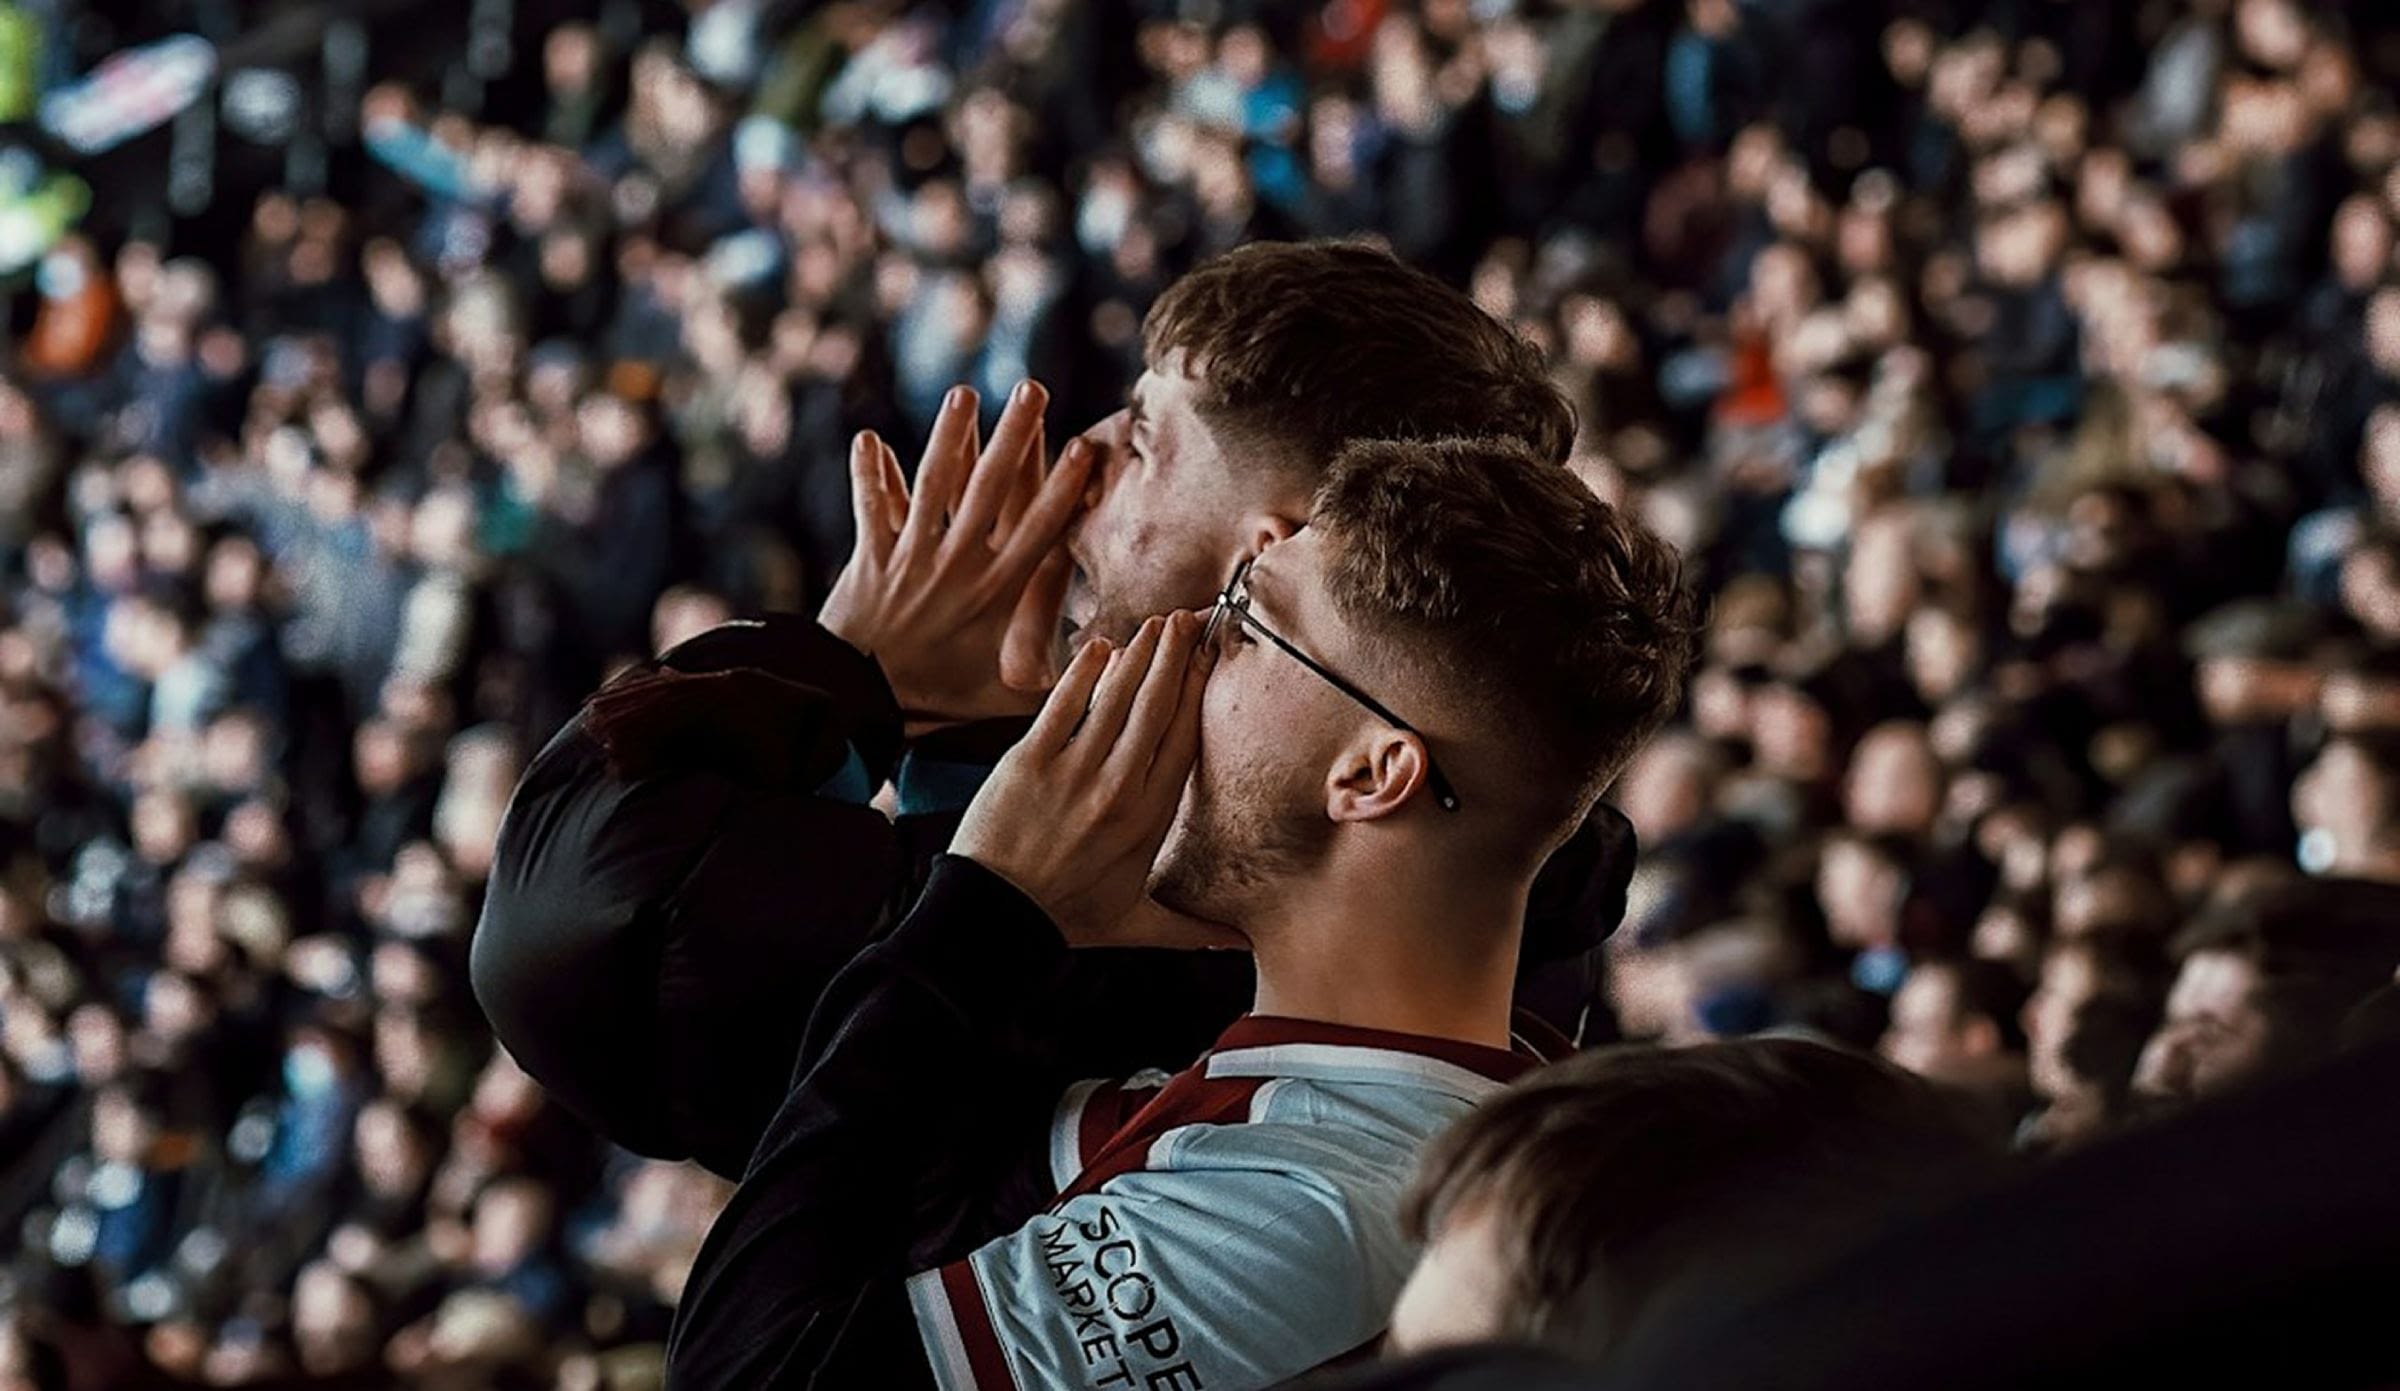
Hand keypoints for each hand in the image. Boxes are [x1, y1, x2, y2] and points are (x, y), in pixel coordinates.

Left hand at [820, 381, 1091, 727]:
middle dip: (1015, 435)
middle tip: (1033, 389)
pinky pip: (872, 508)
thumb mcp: (1008, 699)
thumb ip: (1058, 680)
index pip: (1038, 528)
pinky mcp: (871, 559)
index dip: (1062, 486)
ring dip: (950, 437)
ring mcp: (913, 557)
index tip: (1084, 446)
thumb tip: (1115, 671)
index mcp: (996, 593)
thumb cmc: (940, 705)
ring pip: (934, 485)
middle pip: (991, 488)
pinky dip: (869, 475)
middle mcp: (958, 565)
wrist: (863, 706)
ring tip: (964, 394)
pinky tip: (867, 439)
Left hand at [952, 612, 1241, 947]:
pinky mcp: (1029, 761)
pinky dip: (1085, 672)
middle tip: (1190, 620)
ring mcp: (1073, 772)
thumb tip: (1241, 944)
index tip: (1210, 661)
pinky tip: (1101, 647)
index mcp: (1148, 820)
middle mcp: (1117, 789)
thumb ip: (1193, 930)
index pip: (1184, 741)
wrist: (992, 918)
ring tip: (1157, 625)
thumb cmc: (1064, 919)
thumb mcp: (1135, 924)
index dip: (1199, 693)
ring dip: (1140, 654)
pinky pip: (1065, 704)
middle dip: (1177, 657)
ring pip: (1117, 697)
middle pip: (1158, 707)